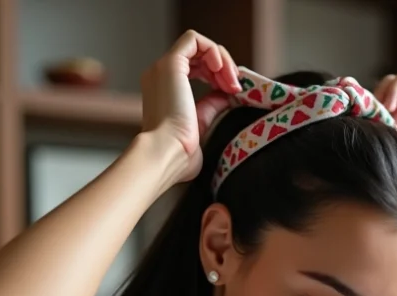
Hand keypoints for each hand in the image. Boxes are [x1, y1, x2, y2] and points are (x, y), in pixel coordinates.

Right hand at [140, 30, 241, 182]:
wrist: (168, 154)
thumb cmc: (181, 152)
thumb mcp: (202, 123)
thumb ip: (211, 105)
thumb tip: (226, 95)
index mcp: (164, 91)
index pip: (194, 69)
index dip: (217, 76)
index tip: (232, 93)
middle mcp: (160, 76)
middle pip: (198, 56)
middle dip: (223, 68)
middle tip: (236, 88)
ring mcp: (163, 68)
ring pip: (197, 45)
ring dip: (222, 60)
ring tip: (233, 83)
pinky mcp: (170, 64)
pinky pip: (194, 40)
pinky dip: (213, 50)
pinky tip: (221, 69)